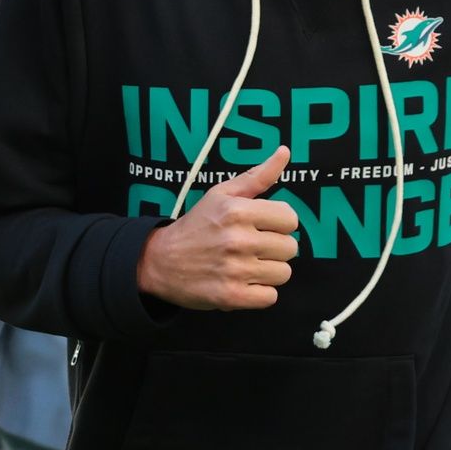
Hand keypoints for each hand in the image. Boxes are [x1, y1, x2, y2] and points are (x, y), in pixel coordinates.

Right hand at [137, 146, 299, 310]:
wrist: (160, 261)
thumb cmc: (196, 225)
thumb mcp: (221, 194)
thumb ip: (257, 176)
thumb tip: (284, 152)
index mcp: (238, 211)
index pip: (290, 219)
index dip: (279, 223)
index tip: (263, 227)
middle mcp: (238, 240)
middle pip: (290, 248)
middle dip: (275, 248)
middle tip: (252, 247)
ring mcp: (235, 270)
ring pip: (283, 273)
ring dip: (269, 271)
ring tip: (247, 265)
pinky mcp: (232, 297)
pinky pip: (270, 297)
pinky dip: (260, 293)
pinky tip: (244, 282)